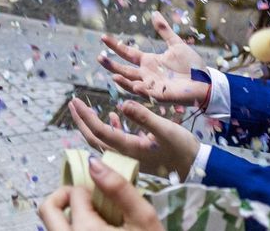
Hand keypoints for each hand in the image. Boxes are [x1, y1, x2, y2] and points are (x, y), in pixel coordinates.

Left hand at [39, 158, 163, 230]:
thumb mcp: (143, 219)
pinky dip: (72, 230)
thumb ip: (120, 188)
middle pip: (47, 209)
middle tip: (86, 200)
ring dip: (67, 216)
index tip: (108, 200)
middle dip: (64, 196)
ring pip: (51, 226)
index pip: (75, 194)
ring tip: (94, 220)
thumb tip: (93, 163)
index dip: (91, 191)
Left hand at [68, 97, 200, 180]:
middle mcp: (125, 156)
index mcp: (129, 149)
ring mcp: (130, 157)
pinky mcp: (137, 155)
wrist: (197, 167)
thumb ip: (143, 117)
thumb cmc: (182, 149)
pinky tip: (112, 116)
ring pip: (104, 141)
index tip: (75, 101)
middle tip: (72, 103)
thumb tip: (121, 103)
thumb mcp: (164, 129)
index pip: (100, 132)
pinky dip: (111, 128)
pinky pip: (117, 142)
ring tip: (83, 109)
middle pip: (95, 139)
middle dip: (81, 121)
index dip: (85, 117)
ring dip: (92, 125)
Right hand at [99, 12, 208, 105]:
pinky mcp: (161, 95)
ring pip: (133, 84)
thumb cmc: (191, 66)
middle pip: (124, 70)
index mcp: (149, 62)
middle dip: (111, 65)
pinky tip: (134, 86)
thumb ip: (164, 30)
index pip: (127, 54)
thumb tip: (154, 13)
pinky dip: (141, 91)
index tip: (102, 37)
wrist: (206, 82)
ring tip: (113, 76)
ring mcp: (153, 86)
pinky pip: (148, 94)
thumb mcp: (176, 44)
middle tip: (99, 57)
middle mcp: (147, 74)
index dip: (115, 46)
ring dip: (123, 81)